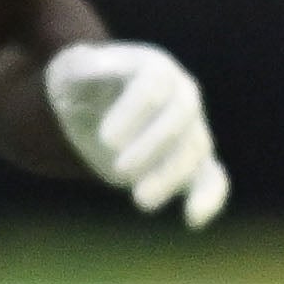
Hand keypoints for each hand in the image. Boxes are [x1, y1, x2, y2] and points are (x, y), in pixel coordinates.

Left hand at [44, 42, 229, 228]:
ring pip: (196, 150)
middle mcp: (181, 94)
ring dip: (171, 177)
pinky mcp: (190, 160)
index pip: (155, 84)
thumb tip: (93, 63)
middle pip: (182, 116)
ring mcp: (191, 127)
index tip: (106, 140)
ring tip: (140, 201)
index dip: (134, 111)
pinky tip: (193, 220)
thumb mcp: (71, 69)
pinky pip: (213, 177)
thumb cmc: (82, 85)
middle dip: (153, 145)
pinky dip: (209, 198)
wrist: (95, 108)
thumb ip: (82, 65)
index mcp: (154, 67)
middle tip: (118, 169)